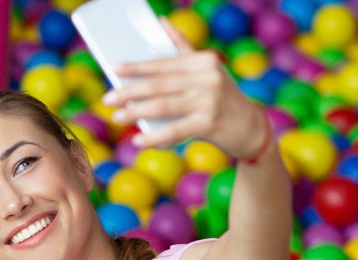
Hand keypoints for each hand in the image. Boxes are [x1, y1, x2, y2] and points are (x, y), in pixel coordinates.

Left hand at [104, 19, 264, 154]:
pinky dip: (155, 136)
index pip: (163, 64)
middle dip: (130, 91)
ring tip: (118, 117)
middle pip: (159, 85)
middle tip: (108, 99)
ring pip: (164, 106)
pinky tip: (138, 140)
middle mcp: (207, 77)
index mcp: (202, 61)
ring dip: (137, 112)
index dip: (137, 67)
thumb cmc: (221, 96)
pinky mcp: (210, 123)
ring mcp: (209, 100)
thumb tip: (161, 21)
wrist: (250, 126)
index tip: (114, 69)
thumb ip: (183, 46)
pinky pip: (176, 130)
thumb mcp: (206, 69)